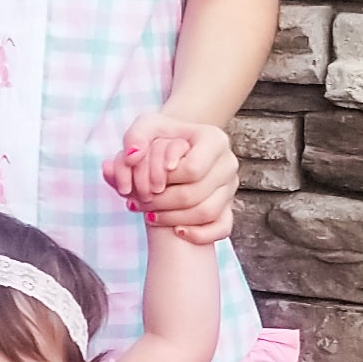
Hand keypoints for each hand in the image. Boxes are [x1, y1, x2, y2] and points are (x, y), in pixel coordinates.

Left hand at [103, 114, 236, 244]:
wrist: (173, 149)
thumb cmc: (161, 137)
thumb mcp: (145, 127)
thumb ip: (134, 136)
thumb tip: (132, 156)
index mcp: (215, 139)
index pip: (193, 169)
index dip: (167, 178)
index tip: (150, 179)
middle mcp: (227, 163)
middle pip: (195, 193)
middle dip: (160, 201)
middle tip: (137, 201)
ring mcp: (229, 187)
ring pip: (206, 212)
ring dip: (172, 218)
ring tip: (148, 214)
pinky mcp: (228, 207)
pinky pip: (222, 228)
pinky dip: (200, 234)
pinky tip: (177, 231)